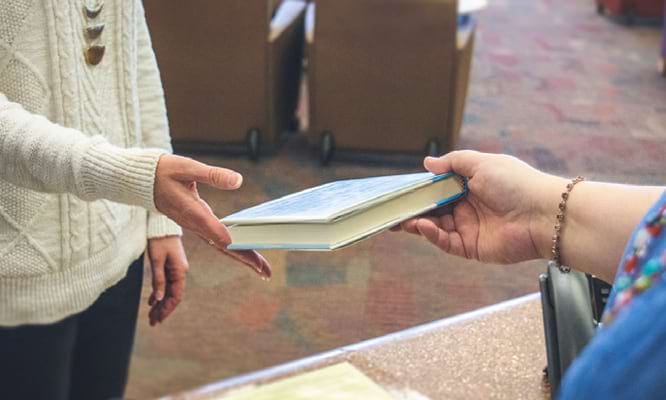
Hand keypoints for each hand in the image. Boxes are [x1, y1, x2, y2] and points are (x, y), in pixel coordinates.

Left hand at [147, 236, 188, 325]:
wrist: (161, 224)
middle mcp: (180, 272)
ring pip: (169, 291)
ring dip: (161, 303)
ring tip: (152, 315)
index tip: (158, 319)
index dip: (168, 309)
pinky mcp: (169, 266)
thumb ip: (158, 280)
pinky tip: (152, 301)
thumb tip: (159, 298)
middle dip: (163, 309)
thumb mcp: (156, 260)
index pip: (176, 296)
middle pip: (173, 296)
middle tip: (153, 322)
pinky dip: (159, 293)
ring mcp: (175, 269)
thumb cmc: (160, 240)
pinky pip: (165, 284)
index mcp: (180, 271)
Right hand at [153, 155, 270, 278]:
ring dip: (242, 257)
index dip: (230, 241)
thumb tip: (238, 180)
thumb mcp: (187, 167)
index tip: (247, 253)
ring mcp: (195, 227)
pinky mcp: (196, 225)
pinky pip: (217, 241)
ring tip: (262, 270)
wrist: (143, 181)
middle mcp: (195, 224)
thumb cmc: (164, 171)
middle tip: (266, 273)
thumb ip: (212, 175)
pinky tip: (245, 253)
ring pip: (221, 247)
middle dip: (245, 259)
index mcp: (193, 211)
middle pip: (223, 246)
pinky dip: (233, 250)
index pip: (215, 230)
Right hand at [397, 151, 564, 263]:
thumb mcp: (481, 163)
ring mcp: (468, 228)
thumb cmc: (515, 183)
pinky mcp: (471, 247)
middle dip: (412, 210)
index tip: (400, 191)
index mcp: (470, 186)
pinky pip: (445, 242)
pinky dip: (431, 235)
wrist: (543, 215)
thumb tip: (427, 164)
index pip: (438, 189)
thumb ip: (452, 164)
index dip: (420, 191)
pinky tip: (422, 226)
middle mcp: (467, 208)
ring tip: (401, 220)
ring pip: (435, 227)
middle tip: (391, 210)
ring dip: (417, 223)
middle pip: (432, 210)